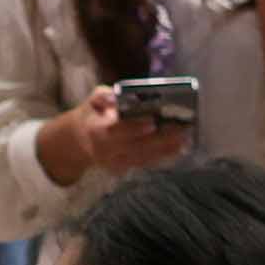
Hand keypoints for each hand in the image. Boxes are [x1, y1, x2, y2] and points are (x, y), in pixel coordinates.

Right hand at [33, 85, 192, 187]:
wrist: (78, 142)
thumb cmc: (92, 115)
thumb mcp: (91, 100)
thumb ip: (103, 95)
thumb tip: (115, 97)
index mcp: (95, 131)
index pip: (116, 131)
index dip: (134, 128)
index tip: (152, 121)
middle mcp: (105, 151)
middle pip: (136, 146)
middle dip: (160, 138)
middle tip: (182, 129)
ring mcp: (114, 163)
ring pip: (143, 157)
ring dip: (166, 149)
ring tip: (186, 138)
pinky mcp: (123, 169)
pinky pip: (145, 163)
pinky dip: (163, 156)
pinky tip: (179, 148)